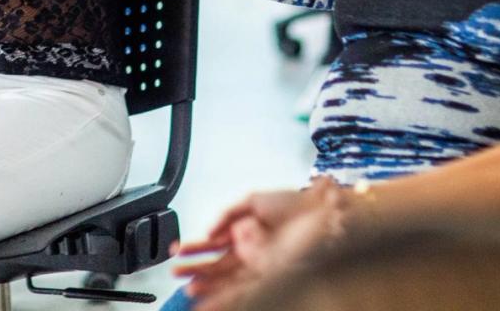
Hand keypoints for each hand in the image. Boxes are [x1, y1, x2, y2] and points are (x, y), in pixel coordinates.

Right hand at [174, 181, 347, 308]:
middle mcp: (252, 253)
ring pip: (226, 280)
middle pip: (217, 266)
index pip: (215, 245)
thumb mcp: (254, 200)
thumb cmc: (297, 206)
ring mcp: (260, 267)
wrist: (323, 216)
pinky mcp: (270, 277)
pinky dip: (224, 297)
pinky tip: (210, 300)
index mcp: (247, 234)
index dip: (196, 249)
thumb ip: (228, 213)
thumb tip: (210, 228)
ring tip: (188, 289)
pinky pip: (242, 290)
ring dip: (206, 285)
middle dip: (195, 270)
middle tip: (176, 273)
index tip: (178, 251)